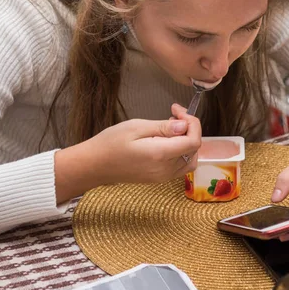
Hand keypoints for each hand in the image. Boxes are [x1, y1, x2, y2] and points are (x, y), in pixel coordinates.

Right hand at [55, 105, 200, 201]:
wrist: (94, 165)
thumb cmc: (110, 143)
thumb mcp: (136, 127)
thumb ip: (163, 127)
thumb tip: (185, 126)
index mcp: (161, 154)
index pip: (194, 141)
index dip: (192, 124)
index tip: (179, 111)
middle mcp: (165, 169)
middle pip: (194, 150)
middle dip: (190, 129)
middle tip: (174, 115)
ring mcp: (163, 177)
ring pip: (190, 159)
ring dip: (186, 140)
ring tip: (170, 126)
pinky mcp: (159, 178)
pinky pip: (180, 166)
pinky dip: (180, 151)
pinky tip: (167, 139)